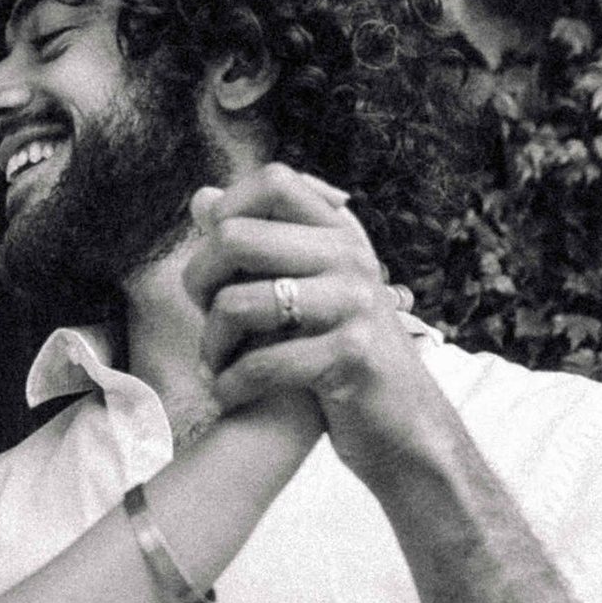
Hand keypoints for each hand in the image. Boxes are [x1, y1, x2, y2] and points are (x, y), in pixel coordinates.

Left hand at [179, 166, 437, 478]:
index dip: (228, 209)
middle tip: (202, 316)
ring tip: (213, 366)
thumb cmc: (341, 353)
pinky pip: (262, 363)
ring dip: (211, 344)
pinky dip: (231, 385)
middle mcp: (350, 257)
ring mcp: (354, 304)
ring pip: (238, 303)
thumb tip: (200, 198)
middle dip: (199, 281)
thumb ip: (259, 245)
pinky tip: (228, 394)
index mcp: (340, 233)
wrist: (403, 421)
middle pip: (236, 237)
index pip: (275, 181)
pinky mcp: (351, 356)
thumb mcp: (308, 289)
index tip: (217, 259)